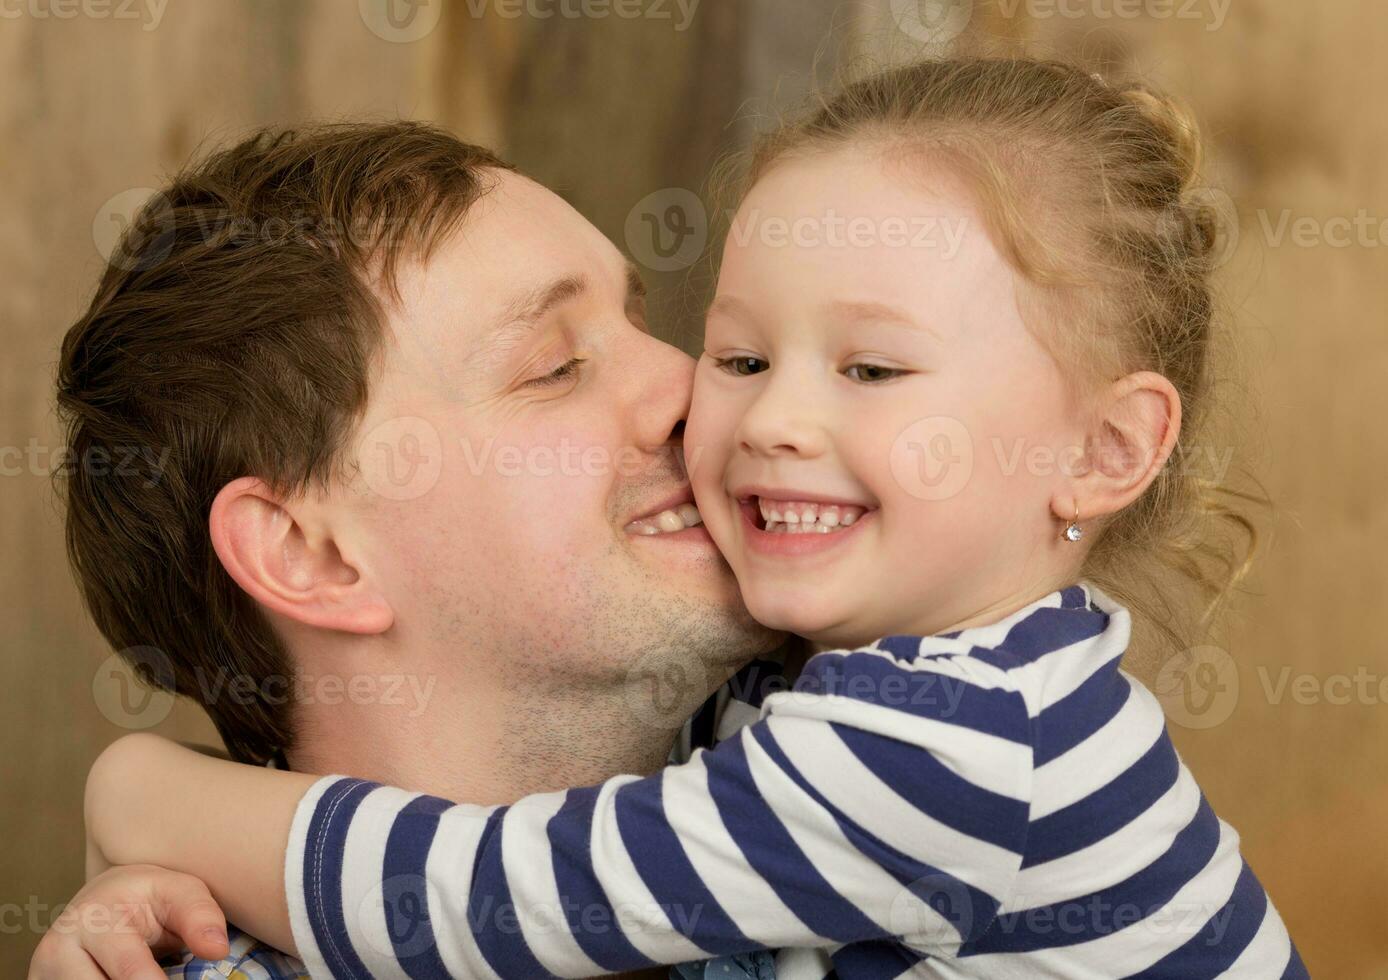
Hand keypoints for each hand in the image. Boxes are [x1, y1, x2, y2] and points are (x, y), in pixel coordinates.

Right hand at [28, 865, 228, 979]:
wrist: (101, 900)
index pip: (129, 970)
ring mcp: (43, 972)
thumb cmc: (148, 897)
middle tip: (167, 978)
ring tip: (154, 973)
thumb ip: (200, 916)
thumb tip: (216, 950)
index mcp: (95, 919)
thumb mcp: (180, 892)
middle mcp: (59, 948)